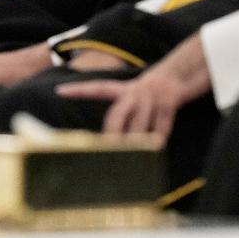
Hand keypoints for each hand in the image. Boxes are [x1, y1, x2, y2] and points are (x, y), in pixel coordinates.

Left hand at [55, 34, 212, 141]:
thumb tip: (108, 143)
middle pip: (117, 117)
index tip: (60, 90)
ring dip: (134, 145)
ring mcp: (152, 98)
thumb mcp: (131, 96)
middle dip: (110, 137)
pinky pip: (161, 129)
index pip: (97, 88)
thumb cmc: (148, 95)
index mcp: (122, 89)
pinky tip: (152, 154)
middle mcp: (135, 91)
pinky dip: (157, 142)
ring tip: (128, 162)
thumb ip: (120, 114)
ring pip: (139, 128)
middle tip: (104, 153)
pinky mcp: (169, 104)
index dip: (79, 90)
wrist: (178, 75)